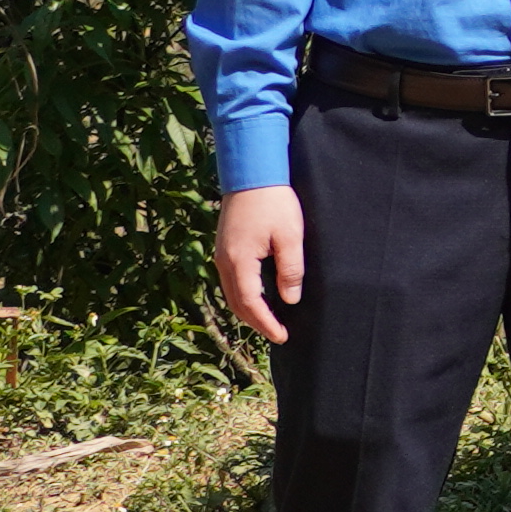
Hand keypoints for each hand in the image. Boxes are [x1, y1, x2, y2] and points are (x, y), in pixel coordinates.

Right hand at [213, 187, 304, 347]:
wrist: (251, 174)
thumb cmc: (274, 202)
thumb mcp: (290, 236)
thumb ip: (290, 270)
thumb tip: (290, 300)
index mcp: (239, 262)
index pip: (251, 304)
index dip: (266, 324)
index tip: (282, 337)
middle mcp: (223, 262)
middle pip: (237, 303)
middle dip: (256, 322)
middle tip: (277, 333)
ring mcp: (220, 255)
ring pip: (232, 293)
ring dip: (249, 309)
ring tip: (270, 320)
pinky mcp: (224, 248)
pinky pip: (232, 280)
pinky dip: (244, 294)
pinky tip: (260, 296)